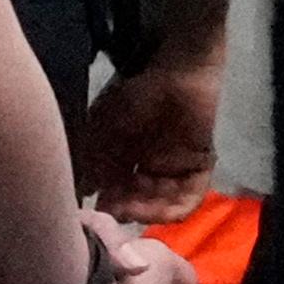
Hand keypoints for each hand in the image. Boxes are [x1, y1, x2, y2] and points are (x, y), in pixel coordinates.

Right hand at [70, 50, 221, 216]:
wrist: (176, 71)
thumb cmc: (136, 94)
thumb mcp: (104, 128)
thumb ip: (95, 160)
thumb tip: (85, 191)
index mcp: (127, 155)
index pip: (115, 189)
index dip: (106, 203)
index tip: (96, 212)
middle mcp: (150, 165)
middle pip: (138, 199)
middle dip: (125, 209)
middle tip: (115, 212)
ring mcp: (175, 167)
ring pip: (161, 203)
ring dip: (147, 212)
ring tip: (134, 210)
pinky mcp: (198, 166)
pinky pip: (189, 198)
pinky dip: (173, 209)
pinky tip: (159, 211)